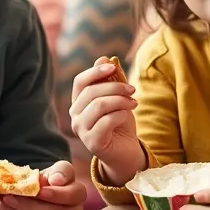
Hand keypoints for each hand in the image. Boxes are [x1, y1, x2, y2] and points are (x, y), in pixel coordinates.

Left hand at [0, 160, 87, 209]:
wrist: (39, 195)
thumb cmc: (49, 180)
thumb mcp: (54, 170)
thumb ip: (58, 171)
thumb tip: (56, 180)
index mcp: (78, 193)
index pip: (71, 195)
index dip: (54, 194)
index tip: (38, 190)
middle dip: (29, 206)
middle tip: (10, 196)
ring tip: (5, 201)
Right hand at [69, 57, 144, 185]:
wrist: (127, 152)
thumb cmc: (120, 124)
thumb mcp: (118, 98)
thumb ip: (111, 80)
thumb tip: (104, 57)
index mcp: (78, 103)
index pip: (80, 82)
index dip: (95, 71)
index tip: (113, 66)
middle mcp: (75, 116)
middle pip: (91, 92)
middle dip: (115, 87)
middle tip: (133, 89)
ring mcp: (81, 130)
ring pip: (98, 105)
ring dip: (120, 100)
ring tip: (134, 102)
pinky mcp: (92, 142)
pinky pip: (106, 121)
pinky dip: (120, 114)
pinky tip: (128, 115)